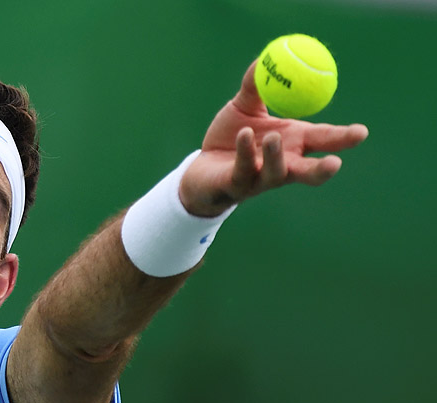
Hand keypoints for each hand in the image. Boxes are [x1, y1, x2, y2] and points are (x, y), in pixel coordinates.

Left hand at [179, 61, 368, 216]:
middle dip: (324, 169)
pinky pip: (244, 170)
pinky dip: (245, 151)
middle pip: (309, 172)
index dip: (343, 139)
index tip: (362, 132)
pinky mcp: (237, 185)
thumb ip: (255, 84)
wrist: (201, 168)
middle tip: (336, 162)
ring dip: (276, 156)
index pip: (323, 142)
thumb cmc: (229, 137)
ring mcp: (260, 179)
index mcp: (292, 143)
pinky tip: (244, 134)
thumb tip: (266, 57)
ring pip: (277, 174)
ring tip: (272, 137)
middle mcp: (282, 166)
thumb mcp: (243, 107)